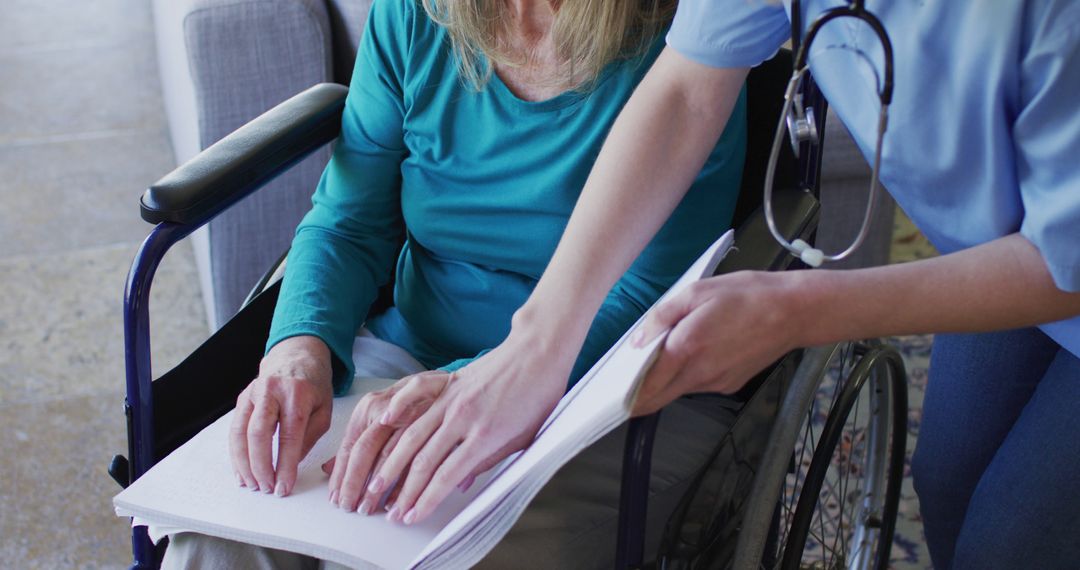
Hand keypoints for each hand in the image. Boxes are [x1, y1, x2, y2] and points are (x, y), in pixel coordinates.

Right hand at [230, 335, 333, 495]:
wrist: (296, 355)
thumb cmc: (314, 384)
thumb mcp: (324, 408)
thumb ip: (310, 436)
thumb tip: (291, 464)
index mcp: (298, 394)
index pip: (289, 436)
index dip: (285, 464)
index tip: (284, 486)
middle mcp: (271, 391)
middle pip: (258, 434)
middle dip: (260, 466)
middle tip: (267, 488)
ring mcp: (253, 393)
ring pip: (240, 433)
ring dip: (243, 463)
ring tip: (252, 484)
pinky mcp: (242, 398)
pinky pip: (234, 429)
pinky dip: (236, 453)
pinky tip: (242, 471)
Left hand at [322, 370, 451, 514]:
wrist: (449, 382)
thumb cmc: (411, 402)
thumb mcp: (380, 414)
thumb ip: (356, 442)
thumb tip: (328, 468)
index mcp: (368, 407)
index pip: (348, 446)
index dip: (340, 475)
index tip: (335, 496)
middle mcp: (384, 409)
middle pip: (363, 451)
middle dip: (354, 483)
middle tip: (350, 507)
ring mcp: (407, 414)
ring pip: (387, 455)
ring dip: (377, 486)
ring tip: (370, 509)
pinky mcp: (430, 422)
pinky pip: (413, 456)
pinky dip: (404, 480)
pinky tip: (397, 499)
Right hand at [364, 332, 572, 525]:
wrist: (539, 352)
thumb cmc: (538, 395)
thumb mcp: (522, 438)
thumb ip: (488, 462)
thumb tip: (461, 485)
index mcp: (484, 436)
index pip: (445, 477)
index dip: (424, 501)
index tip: (411, 517)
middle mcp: (462, 418)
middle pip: (423, 461)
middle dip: (402, 491)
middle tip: (389, 511)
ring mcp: (451, 398)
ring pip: (412, 434)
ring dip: (391, 463)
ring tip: (376, 484)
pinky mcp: (447, 382)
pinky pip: (414, 396)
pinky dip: (397, 411)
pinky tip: (382, 424)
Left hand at [630, 271, 802, 415]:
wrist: (793, 312)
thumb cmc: (746, 295)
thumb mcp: (697, 291)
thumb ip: (662, 316)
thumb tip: (637, 340)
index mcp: (687, 347)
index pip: (647, 387)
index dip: (627, 395)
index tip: (612, 394)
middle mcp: (700, 372)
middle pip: (659, 397)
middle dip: (640, 395)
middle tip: (626, 384)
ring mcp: (716, 382)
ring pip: (679, 390)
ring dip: (666, 380)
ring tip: (665, 355)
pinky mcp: (730, 384)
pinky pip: (699, 384)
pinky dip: (689, 375)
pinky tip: (697, 352)